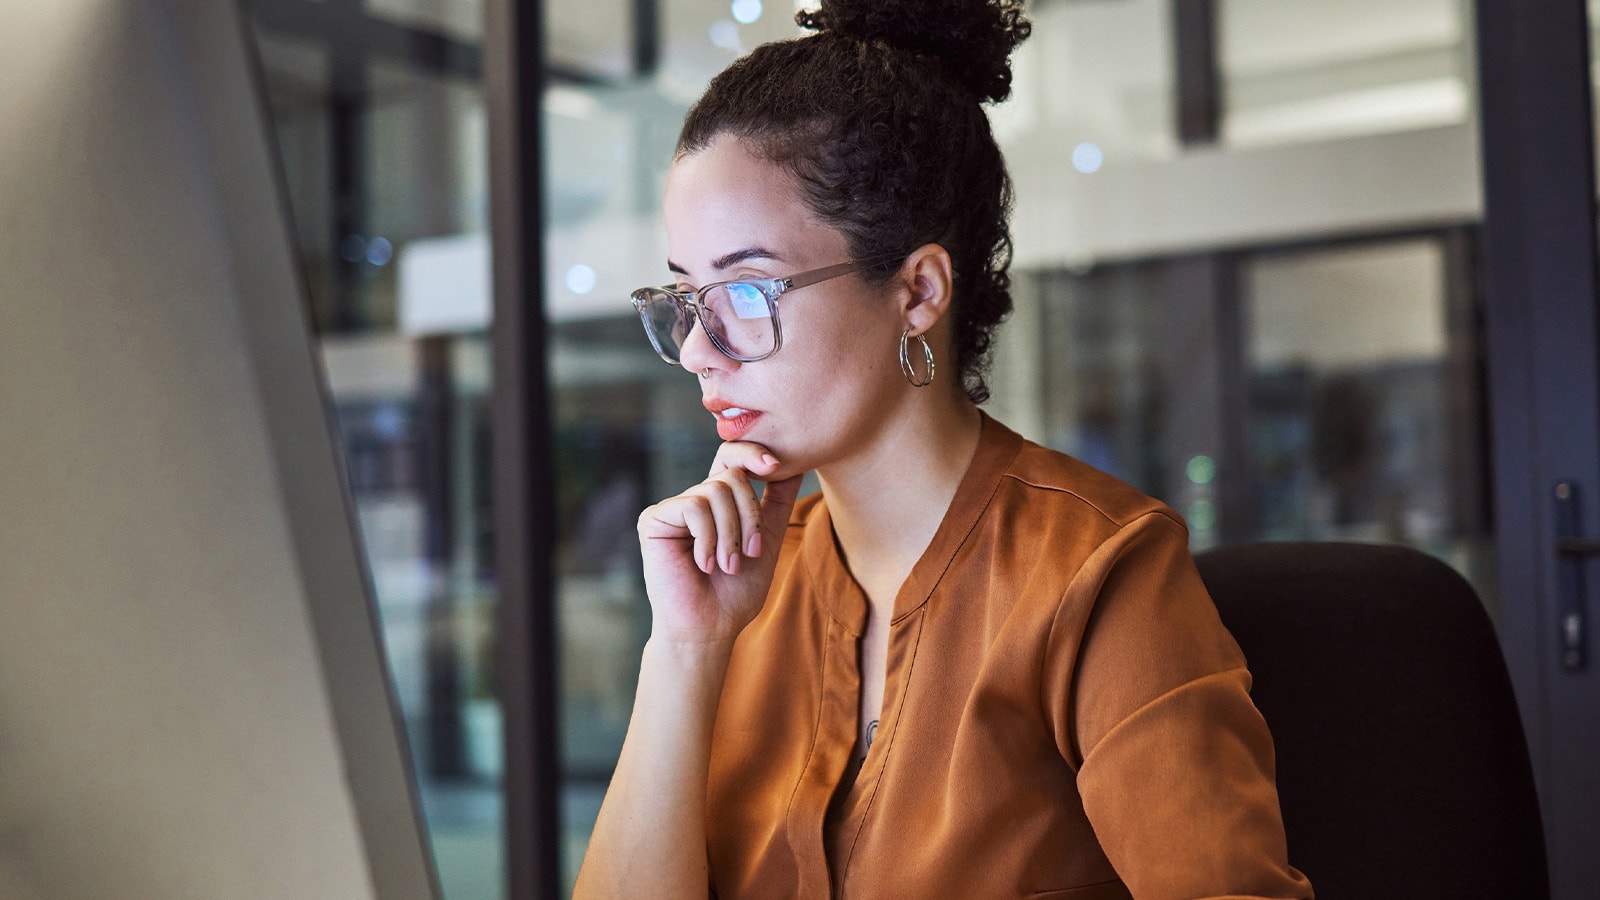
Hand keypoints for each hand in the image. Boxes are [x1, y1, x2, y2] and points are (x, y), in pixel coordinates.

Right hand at [636, 441, 803, 646]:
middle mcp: (694, 500)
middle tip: (750, 553)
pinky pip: (694, 507)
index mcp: (718, 503)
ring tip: (727, 565)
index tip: (775, 465)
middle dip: (750, 515)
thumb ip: (778, 502)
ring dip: (731, 533)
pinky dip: (708, 538)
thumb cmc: (736, 592)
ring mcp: (672, 509)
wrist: (710, 627)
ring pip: (716, 490)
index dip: (753, 453)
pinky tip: (704, 564)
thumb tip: (797, 465)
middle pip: (731, 474)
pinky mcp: (653, 519)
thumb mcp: (767, 540)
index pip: (733, 458)